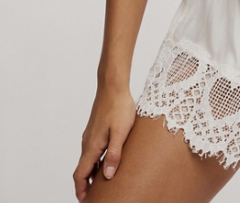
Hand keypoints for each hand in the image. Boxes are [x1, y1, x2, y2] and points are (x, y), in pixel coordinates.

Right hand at [73, 86, 135, 201]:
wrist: (113, 86)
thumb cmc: (119, 106)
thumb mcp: (121, 132)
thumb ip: (114, 153)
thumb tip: (107, 175)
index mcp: (92, 146)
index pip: (81, 174)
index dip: (81, 190)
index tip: (86, 201)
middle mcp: (88, 142)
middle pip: (83, 169)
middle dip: (86, 185)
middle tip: (96, 196)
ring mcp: (91, 135)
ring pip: (88, 160)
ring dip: (92, 173)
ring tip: (103, 183)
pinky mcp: (96, 130)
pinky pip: (92, 151)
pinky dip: (96, 162)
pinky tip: (107, 161)